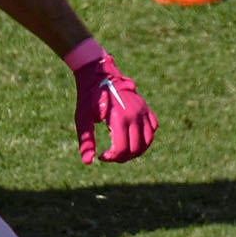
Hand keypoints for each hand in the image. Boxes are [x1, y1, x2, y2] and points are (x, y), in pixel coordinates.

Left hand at [67, 40, 157, 163]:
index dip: (112, 158)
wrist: (99, 74)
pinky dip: (146, 138)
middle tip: (110, 155)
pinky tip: (132, 137)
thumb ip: (86, 141)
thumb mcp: (82, 119)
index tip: (102, 156)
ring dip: (136, 151)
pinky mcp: (145, 107)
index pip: (122, 149)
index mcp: (119, 118)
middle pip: (135, 149)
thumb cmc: (88, 97)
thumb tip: (88, 162)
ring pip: (148, 141)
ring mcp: (142, 111)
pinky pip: (153, 128)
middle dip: (123, 157)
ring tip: (122, 151)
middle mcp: (134, 115)